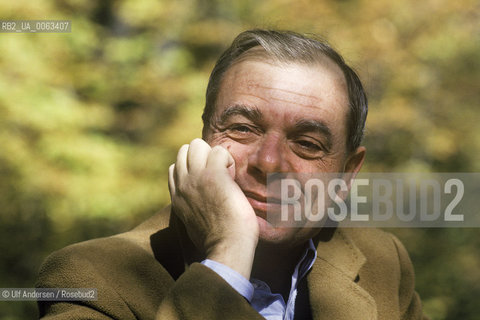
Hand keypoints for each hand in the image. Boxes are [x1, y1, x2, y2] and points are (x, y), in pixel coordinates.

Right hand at [168, 138, 258, 277]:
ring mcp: (195, 178)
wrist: (227, 248)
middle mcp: (182, 185)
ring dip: (214, 155)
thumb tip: (202, 205)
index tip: (209, 184)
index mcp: (177, 197)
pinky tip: (233, 179)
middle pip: (184, 151)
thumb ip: (193, 207)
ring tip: (225, 175)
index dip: (194, 169)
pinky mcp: (213, 175)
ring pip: (196, 144)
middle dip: (203, 157)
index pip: (175, 168)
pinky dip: (228, 160)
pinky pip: (219, 151)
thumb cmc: (219, 242)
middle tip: (219, 177)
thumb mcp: (194, 224)